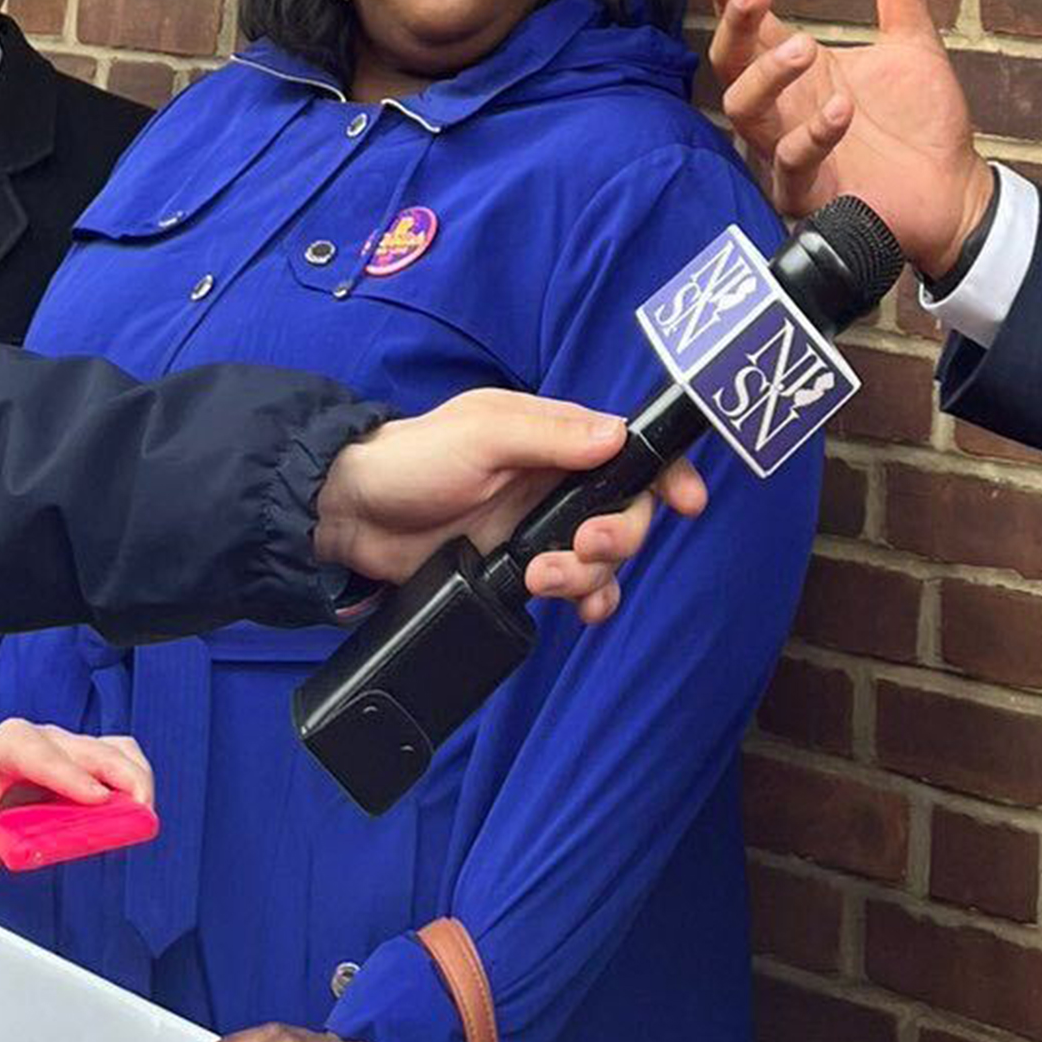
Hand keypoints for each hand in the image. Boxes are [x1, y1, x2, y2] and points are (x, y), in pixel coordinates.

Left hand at [0, 719, 153, 879]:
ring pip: (115, 750)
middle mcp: (44, 739)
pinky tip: (136, 810)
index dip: (75, 777)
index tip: (97, 799)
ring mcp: (67, 750)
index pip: (46, 756)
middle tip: (139, 810)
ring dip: (135, 777)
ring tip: (144, 811)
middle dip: (122, 775)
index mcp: (10, 743)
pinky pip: (118, 764)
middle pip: (93, 749)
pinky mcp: (82, 767)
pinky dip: (132, 783)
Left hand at [312, 387, 707, 618]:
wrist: (354, 517)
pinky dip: (585, 600)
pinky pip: (576, 589)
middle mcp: (558, 483)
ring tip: (543, 578)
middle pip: (627, 513)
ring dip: (590, 574)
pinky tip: (572, 609)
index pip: (631, 450)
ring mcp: (541, 529)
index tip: (687, 502)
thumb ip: (551, 435)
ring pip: (605, 558)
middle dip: (617, 536)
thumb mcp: (482, 432)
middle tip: (579, 545)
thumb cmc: (414, 459)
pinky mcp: (521, 569)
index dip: (667, 475)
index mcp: (557, 438)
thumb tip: (617, 436)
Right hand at [705, 0, 991, 278]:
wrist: (955, 189)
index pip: (750, 27)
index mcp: (798, 71)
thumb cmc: (922, 123)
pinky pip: (790, 165)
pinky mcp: (806, 194)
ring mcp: (788, 151)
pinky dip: (812, 135)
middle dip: (736, 27)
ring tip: (803, 47)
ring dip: (767, 76)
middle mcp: (783, 108)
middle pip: (732, 65)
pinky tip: (841, 109)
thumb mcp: (912, 44)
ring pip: (745, 113)